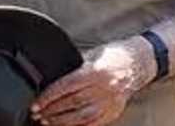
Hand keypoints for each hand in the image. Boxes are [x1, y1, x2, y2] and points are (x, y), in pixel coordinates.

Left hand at [31, 40, 152, 125]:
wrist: (138, 62)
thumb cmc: (112, 55)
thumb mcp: (90, 56)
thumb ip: (74, 68)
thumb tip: (50, 79)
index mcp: (95, 71)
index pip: (66, 87)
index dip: (49, 97)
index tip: (36, 104)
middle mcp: (104, 88)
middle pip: (72, 104)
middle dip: (51, 111)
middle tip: (37, 114)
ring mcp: (111, 102)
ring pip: (82, 117)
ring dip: (62, 122)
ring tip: (47, 122)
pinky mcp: (115, 111)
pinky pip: (94, 123)